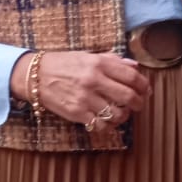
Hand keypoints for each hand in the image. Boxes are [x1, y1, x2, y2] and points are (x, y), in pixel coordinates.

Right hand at [11, 49, 150, 127]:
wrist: (35, 76)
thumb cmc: (63, 64)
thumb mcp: (87, 56)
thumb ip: (112, 60)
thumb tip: (134, 66)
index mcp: (98, 64)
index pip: (131, 76)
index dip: (144, 85)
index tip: (146, 90)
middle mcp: (93, 80)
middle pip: (128, 96)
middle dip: (139, 103)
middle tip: (138, 105)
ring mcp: (85, 98)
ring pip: (116, 114)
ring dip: (123, 116)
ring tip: (121, 113)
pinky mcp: (76, 113)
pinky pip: (100, 125)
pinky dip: (107, 125)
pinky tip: (106, 120)